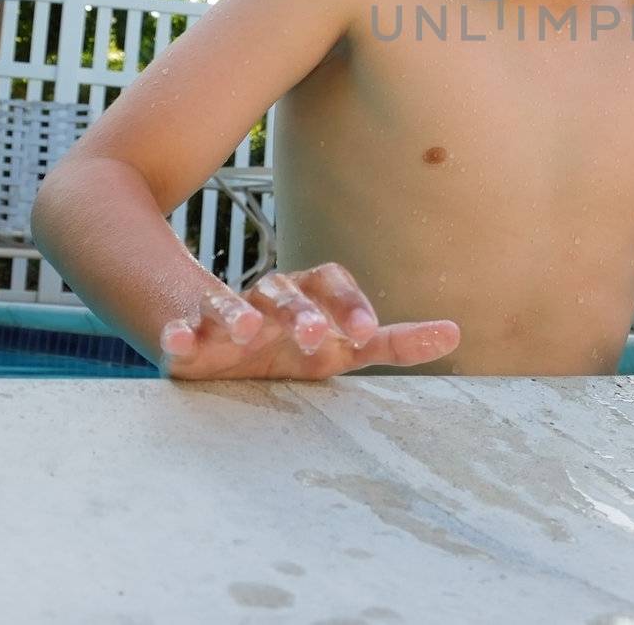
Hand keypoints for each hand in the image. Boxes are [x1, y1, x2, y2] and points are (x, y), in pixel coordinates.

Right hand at [157, 263, 459, 379]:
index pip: (332, 281)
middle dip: (301, 312)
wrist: (215, 349)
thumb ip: (393, 343)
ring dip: (239, 312)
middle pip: (286, 290)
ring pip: (231, 302)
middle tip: (316, 337)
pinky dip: (179, 332)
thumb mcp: (342, 350)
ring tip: (247, 331)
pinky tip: (179, 342)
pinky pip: (180, 327)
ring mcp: (224, 315)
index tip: (365, 333)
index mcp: (308, 297)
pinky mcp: (186, 334)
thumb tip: (454, 333)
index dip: (350, 303)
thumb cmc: (289, 350)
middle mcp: (267, 299)